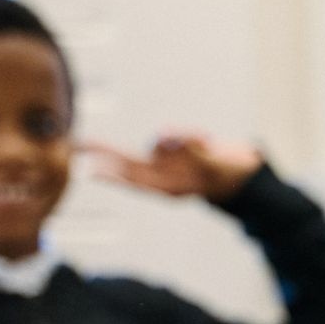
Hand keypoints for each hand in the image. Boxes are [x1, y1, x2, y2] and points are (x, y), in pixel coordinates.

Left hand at [84, 132, 262, 202]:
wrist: (247, 174)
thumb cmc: (232, 174)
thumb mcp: (216, 163)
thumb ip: (190, 148)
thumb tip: (162, 135)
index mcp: (171, 188)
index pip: (135, 179)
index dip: (113, 175)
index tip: (91, 170)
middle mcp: (165, 177)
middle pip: (128, 163)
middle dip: (105, 153)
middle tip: (77, 144)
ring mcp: (169, 165)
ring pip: (153, 147)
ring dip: (173, 139)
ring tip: (201, 140)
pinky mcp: (174, 153)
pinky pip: (170, 138)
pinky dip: (184, 135)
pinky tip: (204, 138)